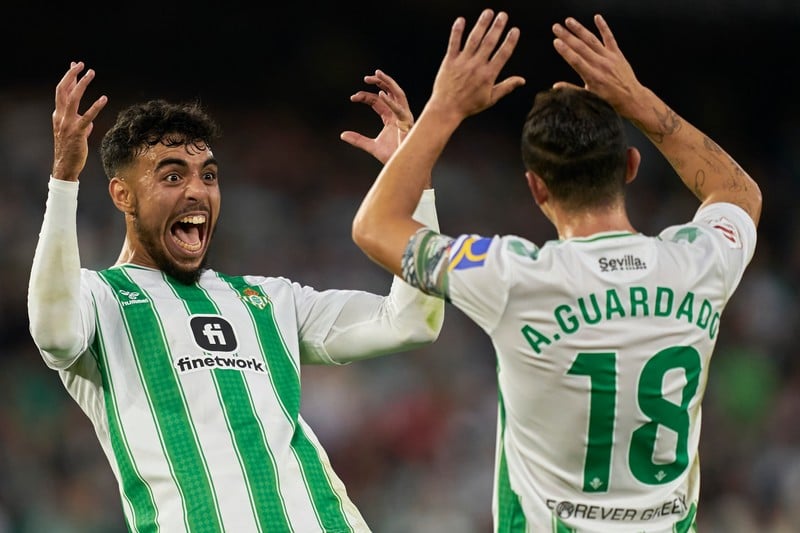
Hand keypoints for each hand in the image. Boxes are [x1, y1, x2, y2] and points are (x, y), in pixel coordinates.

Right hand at [51, 62, 106, 181]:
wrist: (66, 166)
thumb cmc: (72, 151)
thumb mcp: (76, 136)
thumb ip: (82, 127)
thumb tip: (91, 124)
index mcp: (59, 115)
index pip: (61, 92)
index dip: (69, 78)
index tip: (75, 66)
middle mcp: (60, 117)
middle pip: (63, 90)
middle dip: (71, 75)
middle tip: (81, 64)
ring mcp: (68, 124)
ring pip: (73, 98)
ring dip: (82, 84)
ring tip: (91, 73)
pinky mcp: (77, 132)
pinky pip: (87, 117)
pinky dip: (95, 106)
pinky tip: (104, 98)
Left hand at [340, 70, 413, 164]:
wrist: (402, 166)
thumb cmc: (392, 156)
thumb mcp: (371, 146)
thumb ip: (357, 139)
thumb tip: (342, 135)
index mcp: (390, 118)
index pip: (377, 101)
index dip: (365, 96)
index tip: (353, 97)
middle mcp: (398, 114)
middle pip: (389, 92)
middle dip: (379, 82)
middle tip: (367, 77)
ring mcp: (404, 117)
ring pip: (398, 94)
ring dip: (388, 83)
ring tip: (377, 74)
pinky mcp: (407, 122)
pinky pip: (399, 108)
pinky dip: (390, 101)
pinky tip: (380, 94)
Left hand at [426, 9, 524, 122]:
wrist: (446, 109)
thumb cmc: (468, 105)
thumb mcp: (490, 98)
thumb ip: (506, 87)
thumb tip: (522, 80)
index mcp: (488, 75)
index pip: (503, 54)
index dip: (510, 41)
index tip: (515, 30)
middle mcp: (476, 66)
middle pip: (489, 42)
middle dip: (497, 27)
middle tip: (503, 15)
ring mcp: (462, 62)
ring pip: (474, 39)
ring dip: (481, 24)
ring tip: (488, 13)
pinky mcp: (450, 61)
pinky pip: (454, 43)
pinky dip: (457, 31)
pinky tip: (461, 20)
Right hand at [551, 15, 645, 119]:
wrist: (631, 98)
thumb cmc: (609, 100)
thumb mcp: (589, 97)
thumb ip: (572, 89)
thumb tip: (556, 86)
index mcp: (592, 77)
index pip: (575, 60)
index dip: (565, 50)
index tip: (556, 41)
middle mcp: (600, 65)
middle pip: (580, 47)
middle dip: (567, 36)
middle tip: (556, 27)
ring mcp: (609, 58)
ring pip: (592, 40)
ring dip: (579, 29)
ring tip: (569, 21)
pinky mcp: (617, 54)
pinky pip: (609, 38)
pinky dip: (603, 27)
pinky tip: (597, 18)